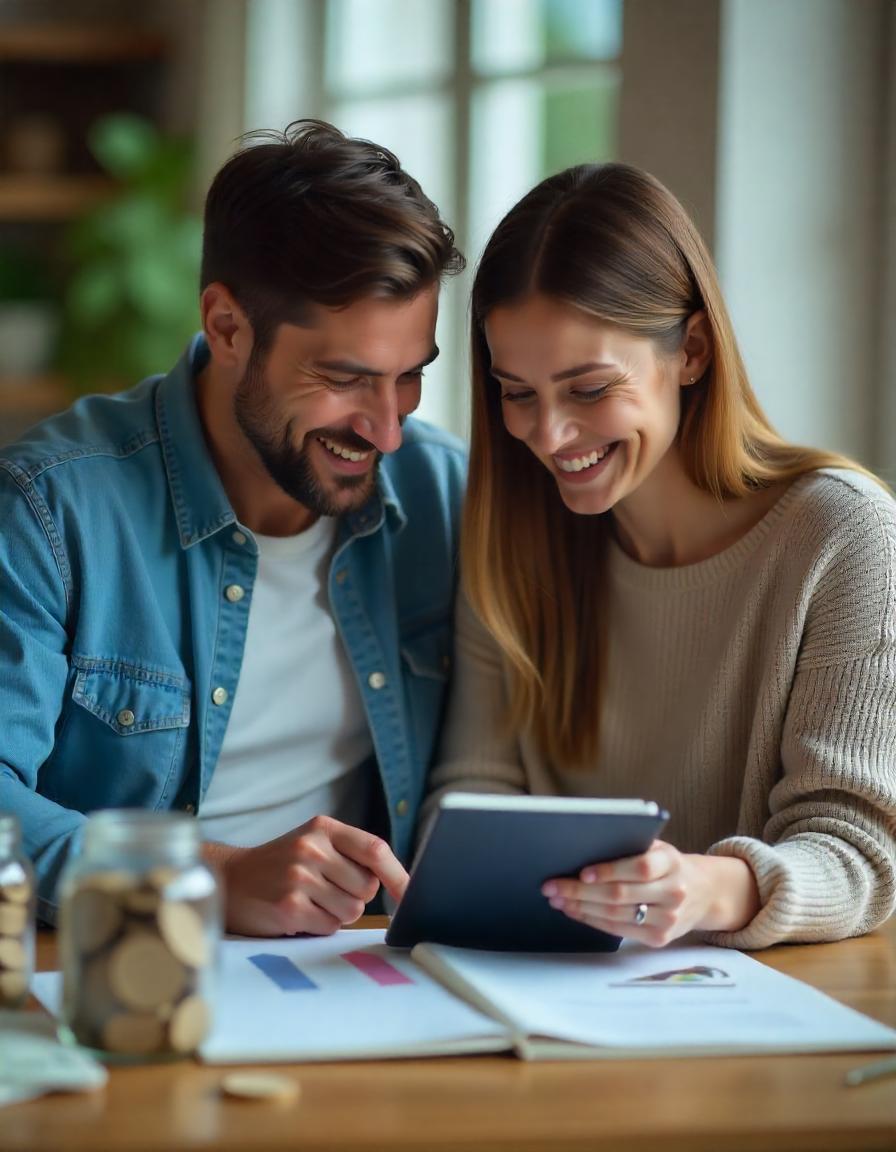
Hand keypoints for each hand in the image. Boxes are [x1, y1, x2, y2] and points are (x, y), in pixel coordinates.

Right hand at [205, 816, 408, 936]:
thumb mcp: (313, 843)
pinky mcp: (289, 907)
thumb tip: (400, 883)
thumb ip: (350, 854)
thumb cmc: (280, 865)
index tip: (413, 894)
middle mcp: (312, 848)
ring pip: (352, 910)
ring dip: (337, 913)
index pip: (375, 849)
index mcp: (323, 827)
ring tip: (310, 901)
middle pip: (367, 886)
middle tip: (326, 890)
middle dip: (356, 896)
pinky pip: (330, 926)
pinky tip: (298, 914)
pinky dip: (320, 926)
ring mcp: (299, 877)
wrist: (230, 880)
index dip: (399, 875)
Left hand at [541, 840, 758, 947]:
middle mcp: (674, 892)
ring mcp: (668, 919)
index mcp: (672, 863)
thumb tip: (583, 848)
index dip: (609, 871)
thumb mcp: (657, 848)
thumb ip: (629, 848)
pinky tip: (575, 912)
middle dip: (580, 891)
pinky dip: (593, 921)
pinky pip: (620, 931)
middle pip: (621, 895)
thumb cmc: (667, 864)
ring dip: (582, 908)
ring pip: (617, 915)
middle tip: (552, 886)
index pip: (640, 868)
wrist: (703, 892)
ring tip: (557, 899)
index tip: (582, 873)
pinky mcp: (660, 939)